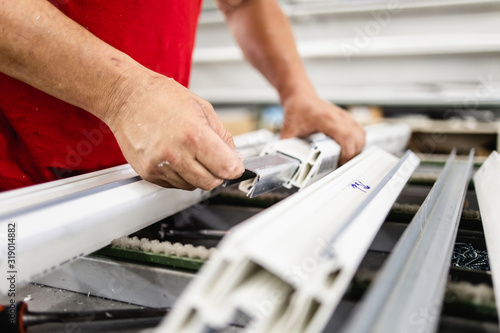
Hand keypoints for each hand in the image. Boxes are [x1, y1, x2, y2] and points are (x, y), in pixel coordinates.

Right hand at [106, 70, 244, 189]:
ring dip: (198, 175)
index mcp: (194, 135)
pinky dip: (181, 175)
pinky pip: (174, 184)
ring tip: (190, 152)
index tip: (235, 165)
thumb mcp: (203, 108)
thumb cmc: (162, 97)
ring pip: (193, 186)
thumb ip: (223, 137)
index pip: (226, 168)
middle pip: (211, 183)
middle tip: (215, 160)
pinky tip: (175, 156)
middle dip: (218, 174)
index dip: (235, 168)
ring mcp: (160, 166)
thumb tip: (234, 157)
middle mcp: (176, 154)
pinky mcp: (148, 173)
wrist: (127, 96)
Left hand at [281, 92, 364, 164]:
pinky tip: (348, 149)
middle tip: (340, 163)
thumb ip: (286, 147)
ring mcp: (344, 116)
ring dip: (357, 148)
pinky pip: (360, 132)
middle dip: (352, 154)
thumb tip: (285, 161)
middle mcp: (338, 116)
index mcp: (325, 119)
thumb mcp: (288, 130)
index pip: (346, 136)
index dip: (347, 152)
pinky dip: (357, 142)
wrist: (300, 96)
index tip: (340, 162)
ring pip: (361, 135)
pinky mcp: (347, 119)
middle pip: (357, 138)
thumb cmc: (297, 109)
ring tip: (344, 157)